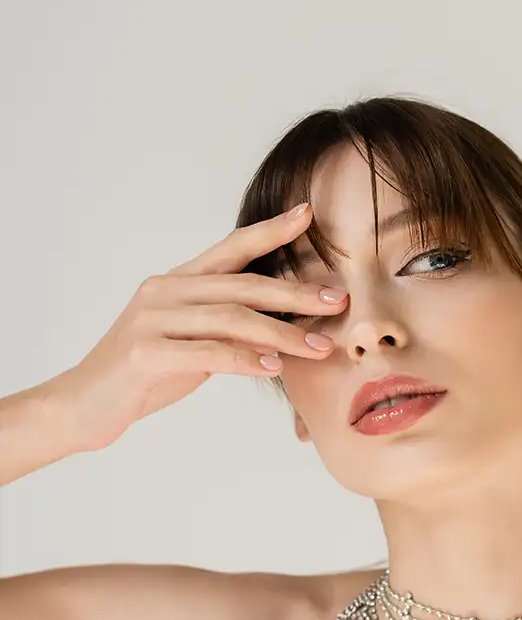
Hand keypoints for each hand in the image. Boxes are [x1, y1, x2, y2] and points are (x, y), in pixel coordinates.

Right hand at [57, 202, 345, 450]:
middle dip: (295, 293)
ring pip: (230, 319)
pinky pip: (207, 353)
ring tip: (319, 347)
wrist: (85, 404)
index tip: (307, 215)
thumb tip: (282, 334)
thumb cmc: (145, 375)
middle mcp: (164, 291)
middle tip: (337, 300)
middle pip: (242, 286)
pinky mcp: (145, 353)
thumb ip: (230, 333)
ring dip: (281, 334)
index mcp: (177, 282)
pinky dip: (244, 359)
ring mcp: (152, 320)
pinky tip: (274, 367)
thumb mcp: (195, 348)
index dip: (270, 231)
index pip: (231, 249)